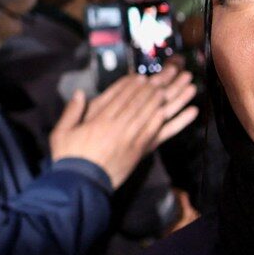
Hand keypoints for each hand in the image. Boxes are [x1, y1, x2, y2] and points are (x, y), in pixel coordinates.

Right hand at [49, 64, 198, 187]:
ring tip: (187, 83)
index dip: (135, 84)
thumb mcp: (62, 132)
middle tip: (175, 70)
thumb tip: (80, 93)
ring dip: (174, 96)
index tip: (145, 76)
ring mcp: (134, 137)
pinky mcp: (143, 149)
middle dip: (161, 83)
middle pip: (144, 99)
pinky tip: (191, 111)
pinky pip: (164, 132)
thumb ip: (72, 111)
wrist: (81, 184)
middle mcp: (121, 124)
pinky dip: (178, 121)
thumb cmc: (69, 158)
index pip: (122, 94)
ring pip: (157, 111)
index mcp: (101, 118)